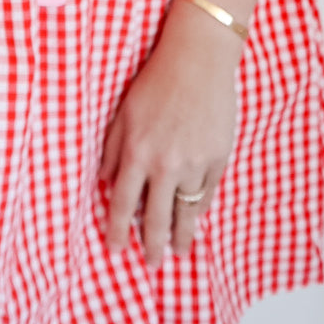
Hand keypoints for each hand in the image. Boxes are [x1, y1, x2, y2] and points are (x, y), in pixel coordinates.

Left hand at [99, 1, 239, 265]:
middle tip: (152, 263)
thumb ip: (112, 149)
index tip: (117, 251)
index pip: (123, 204)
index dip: (119, 232)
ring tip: (179, 251)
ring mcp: (195, 164)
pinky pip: (207, 193)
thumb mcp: (124, 112)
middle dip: (152, 245)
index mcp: (137, 153)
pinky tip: (195, 218)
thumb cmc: (156, 82)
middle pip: (156, 218)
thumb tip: (105, 181)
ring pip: (187, 212)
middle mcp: (166, 164)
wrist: (198, 60)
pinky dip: (200, 208)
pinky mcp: (218, 158)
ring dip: (182, 236)